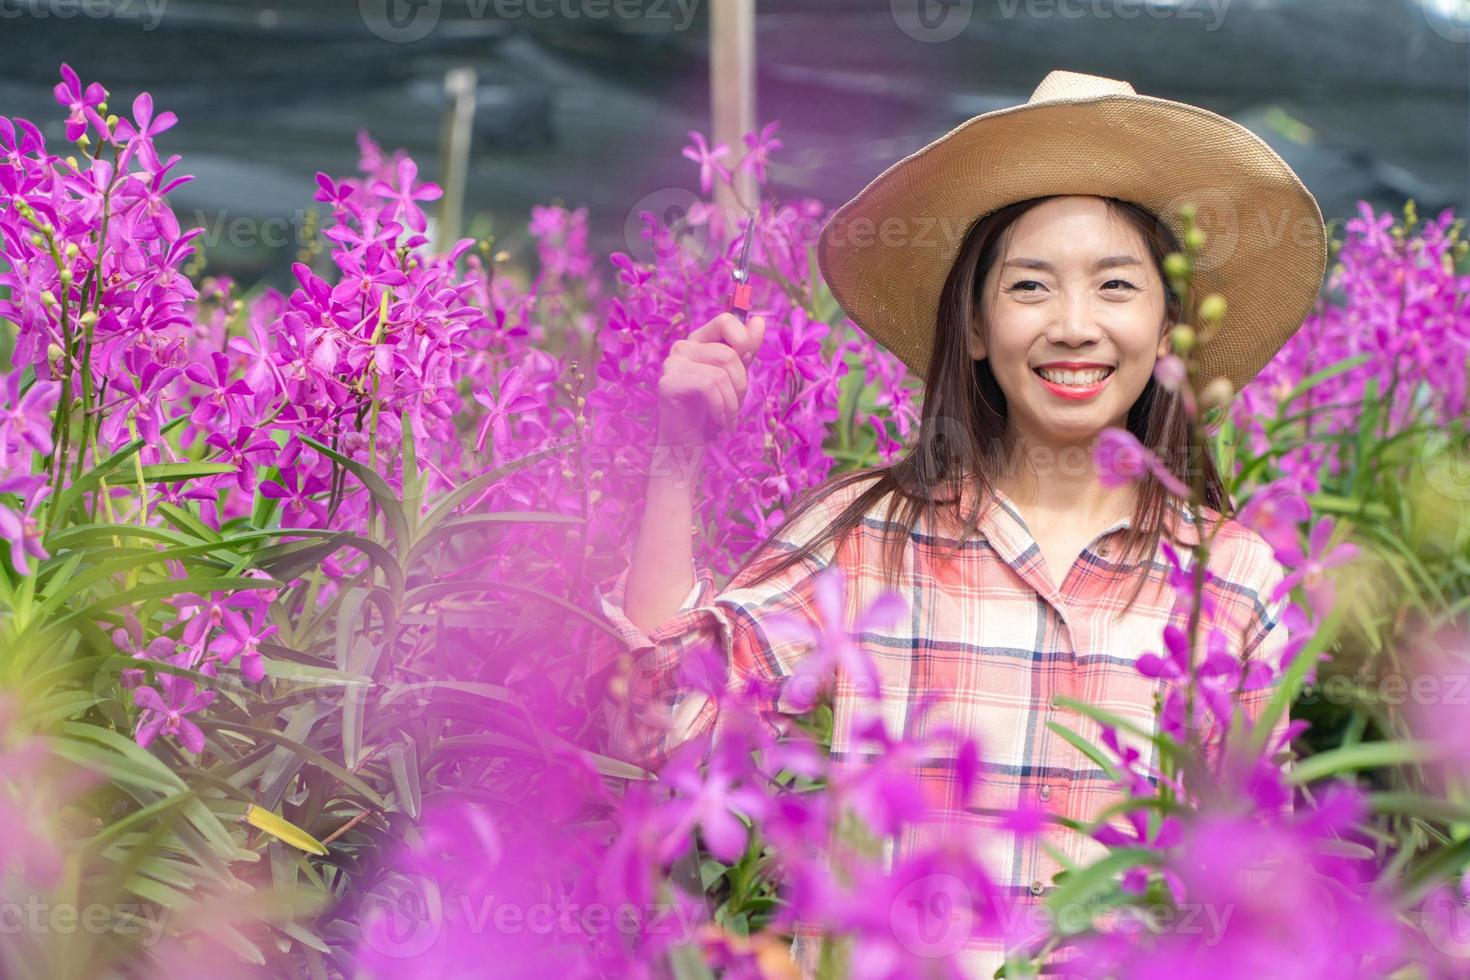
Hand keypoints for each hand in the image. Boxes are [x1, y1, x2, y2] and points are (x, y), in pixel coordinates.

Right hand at [655, 312, 765, 446]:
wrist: (689, 446)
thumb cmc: (712, 411)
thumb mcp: (735, 377)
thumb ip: (746, 349)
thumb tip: (759, 320)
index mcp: (699, 342)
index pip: (726, 320)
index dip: (744, 342)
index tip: (745, 366)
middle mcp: (682, 348)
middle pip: (729, 353)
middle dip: (741, 385)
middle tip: (735, 406)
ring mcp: (671, 364)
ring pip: (721, 372)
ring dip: (732, 402)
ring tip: (727, 418)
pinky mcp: (667, 383)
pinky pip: (708, 386)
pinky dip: (720, 408)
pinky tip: (717, 421)